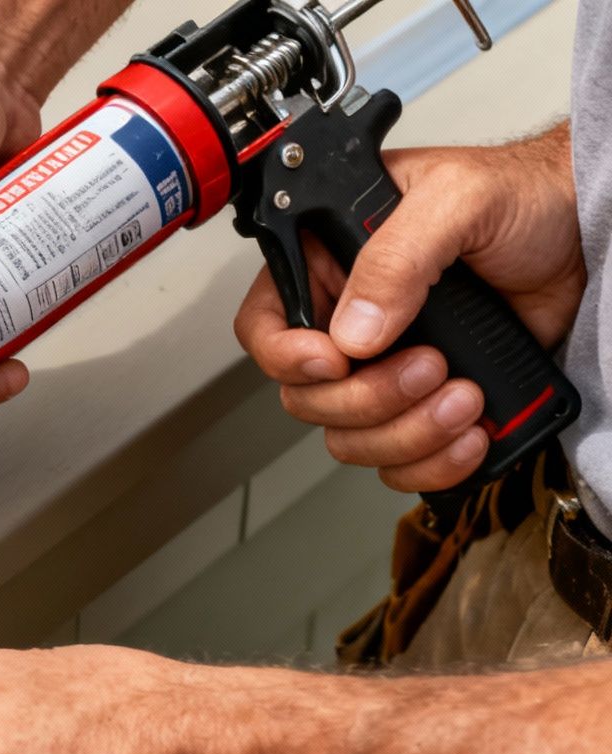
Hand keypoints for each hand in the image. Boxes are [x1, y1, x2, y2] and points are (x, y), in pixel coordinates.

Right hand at [234, 127, 582, 492]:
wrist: (585, 234)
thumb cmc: (521, 197)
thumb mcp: (454, 198)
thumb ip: (395, 256)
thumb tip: (354, 331)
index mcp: (331, 265)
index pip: (267, 326)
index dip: (286, 356)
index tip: (336, 363)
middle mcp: (350, 324)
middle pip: (309, 398)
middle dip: (369, 400)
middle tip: (430, 366)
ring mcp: (388, 369)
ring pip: (352, 439)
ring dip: (408, 434)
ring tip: (466, 395)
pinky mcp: (429, 405)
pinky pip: (401, 462)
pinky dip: (433, 464)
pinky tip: (472, 432)